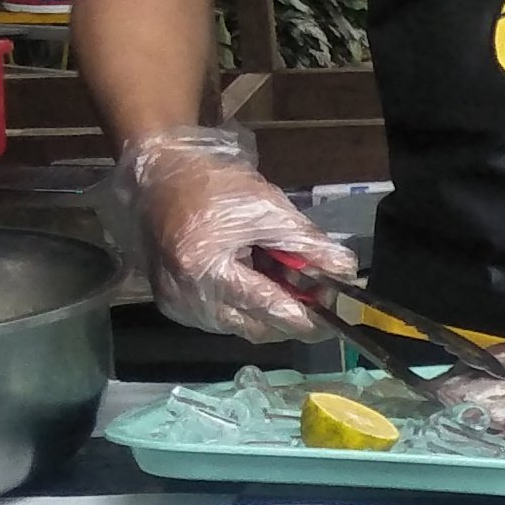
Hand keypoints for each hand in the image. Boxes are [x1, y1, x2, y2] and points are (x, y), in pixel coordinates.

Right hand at [111, 127, 351, 341]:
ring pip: (240, 327)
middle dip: (289, 315)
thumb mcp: (268, 208)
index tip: (335, 315)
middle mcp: (188, 297)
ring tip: (274, 276)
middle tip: (311, 292)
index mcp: (206, 269)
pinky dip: (242, 307)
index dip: (308, 316)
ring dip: (265, 311)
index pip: (270, 308)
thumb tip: (344, 272)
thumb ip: (308, 244)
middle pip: (257, 328)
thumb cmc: (213, 186)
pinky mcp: (172, 305)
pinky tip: (247, 278)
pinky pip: (220, 320)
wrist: (160, 176)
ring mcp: (177, 305)